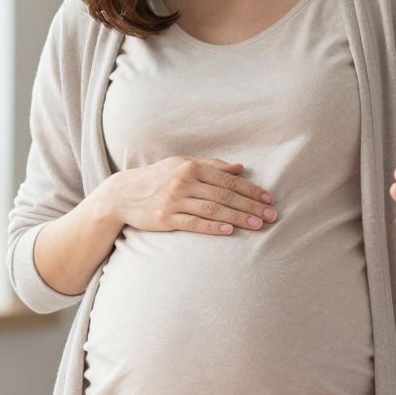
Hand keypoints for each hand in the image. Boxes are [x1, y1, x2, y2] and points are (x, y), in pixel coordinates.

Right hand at [97, 156, 276, 235]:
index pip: (228, 180)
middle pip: (224, 195)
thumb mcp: (182, 164)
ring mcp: (174, 200)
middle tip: (271, 216)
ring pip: (213, 210)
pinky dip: (213, 227)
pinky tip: (229, 230)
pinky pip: (194, 223)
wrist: (123, 194)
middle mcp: (183, 181)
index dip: (251, 190)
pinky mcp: (166, 218)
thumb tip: (240, 168)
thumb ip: (212, 165)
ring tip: (258, 225)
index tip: (269, 199)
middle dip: (251, 206)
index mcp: (191, 166)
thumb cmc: (158, 177)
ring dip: (238, 218)